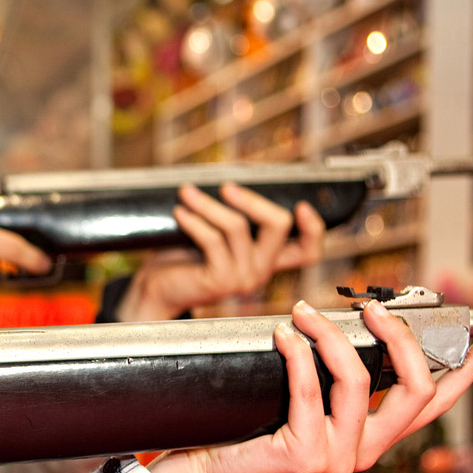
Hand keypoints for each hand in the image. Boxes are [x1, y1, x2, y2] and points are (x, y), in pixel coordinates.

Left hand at [121, 183, 326, 321]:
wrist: (158, 289)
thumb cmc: (185, 257)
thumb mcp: (218, 235)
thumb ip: (236, 219)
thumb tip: (232, 183)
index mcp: (268, 260)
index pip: (308, 251)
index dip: (313, 228)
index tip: (301, 205)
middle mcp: (262, 271)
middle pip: (278, 224)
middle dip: (252, 199)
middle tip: (226, 187)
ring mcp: (244, 278)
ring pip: (238, 226)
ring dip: (209, 204)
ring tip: (186, 193)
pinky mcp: (221, 281)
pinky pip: (212, 239)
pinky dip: (195, 220)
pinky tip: (180, 212)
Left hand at [149, 300, 472, 472]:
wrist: (209, 471)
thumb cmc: (254, 432)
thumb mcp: (308, 403)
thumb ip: (337, 380)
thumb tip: (351, 326)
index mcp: (374, 439)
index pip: (435, 404)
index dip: (468, 370)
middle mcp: (364, 452)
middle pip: (415, 390)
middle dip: (400, 338)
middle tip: (372, 308)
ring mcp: (338, 458)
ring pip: (358, 381)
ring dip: (333, 336)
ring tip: (307, 311)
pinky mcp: (305, 455)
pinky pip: (310, 389)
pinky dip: (299, 352)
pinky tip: (286, 333)